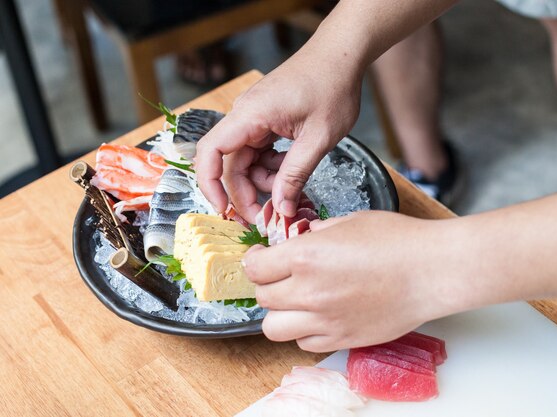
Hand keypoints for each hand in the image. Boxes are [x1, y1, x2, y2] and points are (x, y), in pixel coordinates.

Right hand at [195, 47, 363, 222]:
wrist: (340, 54)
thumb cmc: (332, 86)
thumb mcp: (318, 138)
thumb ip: (296, 174)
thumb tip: (281, 209)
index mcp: (250, 115)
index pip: (211, 152)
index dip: (210, 185)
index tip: (224, 210)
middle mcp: (245, 115)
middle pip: (230, 164)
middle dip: (246, 193)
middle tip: (268, 217)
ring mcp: (254, 117)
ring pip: (245, 160)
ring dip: (263, 180)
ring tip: (291, 186)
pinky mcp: (265, 120)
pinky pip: (258, 151)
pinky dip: (272, 166)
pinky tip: (292, 167)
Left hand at [243, 211, 461, 351]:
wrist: (432, 271)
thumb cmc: (399, 241)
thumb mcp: (352, 221)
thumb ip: (321, 231)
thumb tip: (307, 236)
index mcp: (306, 257)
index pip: (255, 268)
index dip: (256, 261)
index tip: (263, 258)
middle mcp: (309, 292)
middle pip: (262, 297)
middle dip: (268, 284)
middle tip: (282, 276)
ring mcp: (325, 320)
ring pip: (274, 328)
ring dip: (281, 313)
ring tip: (297, 301)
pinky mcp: (342, 339)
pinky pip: (304, 344)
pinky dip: (305, 332)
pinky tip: (320, 316)